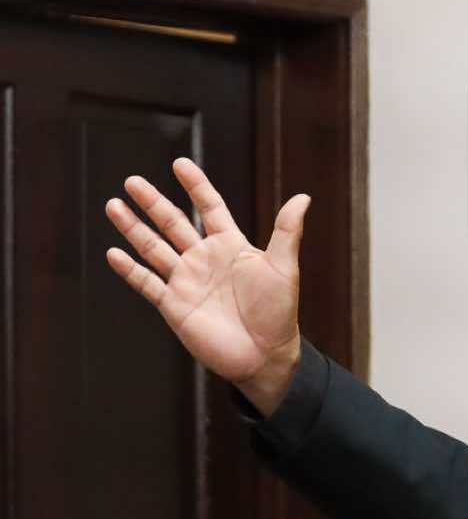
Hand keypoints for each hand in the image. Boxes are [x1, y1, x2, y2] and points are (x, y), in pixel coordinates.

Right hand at [104, 158, 310, 416]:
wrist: (265, 355)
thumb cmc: (278, 312)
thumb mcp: (284, 267)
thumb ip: (287, 231)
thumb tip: (303, 197)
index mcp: (231, 246)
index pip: (210, 208)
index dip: (196, 186)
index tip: (179, 164)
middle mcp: (205, 259)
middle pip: (173, 223)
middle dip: (152, 202)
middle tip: (131, 181)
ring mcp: (187, 281)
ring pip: (153, 248)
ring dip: (133, 228)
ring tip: (113, 205)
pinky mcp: (174, 305)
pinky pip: (147, 283)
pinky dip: (129, 269)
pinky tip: (113, 252)